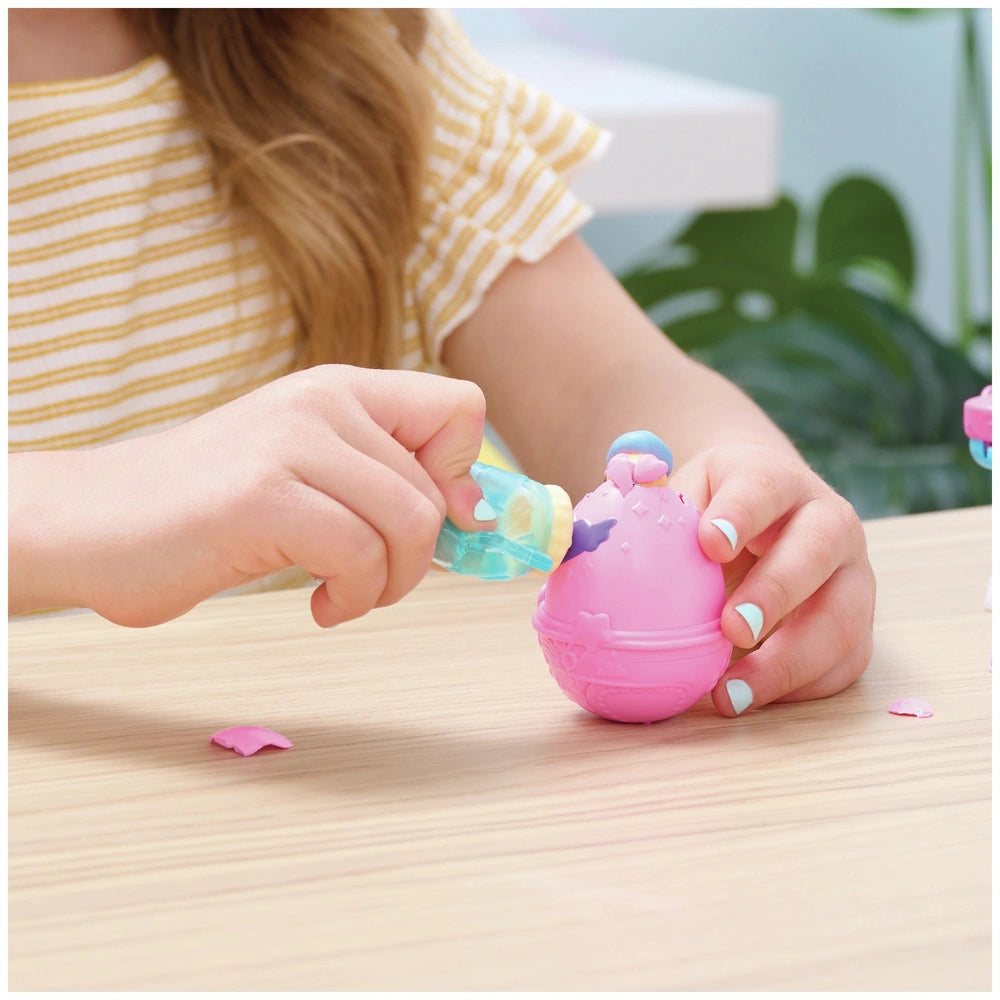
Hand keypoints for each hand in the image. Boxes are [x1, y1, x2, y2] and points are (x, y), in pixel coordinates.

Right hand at [10, 365, 488, 627]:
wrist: (92, 523)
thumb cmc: (207, 509)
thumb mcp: (308, 475)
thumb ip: (384, 480)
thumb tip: (474, 514)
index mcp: (339, 389)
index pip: (461, 408)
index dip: (460, 476)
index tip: (430, 523)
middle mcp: (322, 402)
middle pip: (437, 491)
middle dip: (418, 559)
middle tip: (368, 582)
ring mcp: (290, 444)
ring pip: (410, 525)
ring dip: (389, 584)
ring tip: (344, 595)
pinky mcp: (263, 497)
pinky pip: (360, 556)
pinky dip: (352, 598)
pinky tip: (318, 605)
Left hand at [669, 443, 875, 716]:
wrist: (767, 518)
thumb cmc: (708, 512)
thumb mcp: (681, 495)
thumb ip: (643, 510)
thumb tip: (576, 537)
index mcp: (774, 479)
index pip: (763, 488)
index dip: (740, 514)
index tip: (710, 543)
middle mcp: (828, 520)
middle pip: (818, 550)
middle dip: (776, 591)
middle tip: (729, 627)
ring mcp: (851, 573)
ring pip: (844, 617)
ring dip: (789, 661)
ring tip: (729, 694)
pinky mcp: (857, 621)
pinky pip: (846, 660)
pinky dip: (801, 688)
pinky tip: (750, 700)